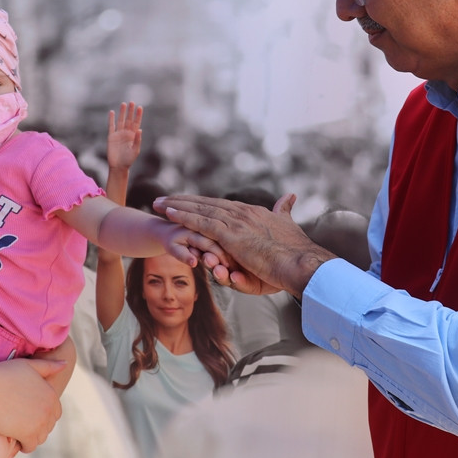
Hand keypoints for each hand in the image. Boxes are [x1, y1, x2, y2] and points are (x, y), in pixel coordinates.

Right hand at [0, 357, 63, 452]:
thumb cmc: (2, 376)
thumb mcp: (28, 365)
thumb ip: (48, 366)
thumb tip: (65, 363)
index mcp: (51, 394)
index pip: (56, 412)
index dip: (44, 414)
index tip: (31, 414)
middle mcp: (49, 410)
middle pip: (48, 426)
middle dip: (38, 426)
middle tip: (23, 425)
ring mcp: (39, 423)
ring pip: (41, 437)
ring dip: (32, 437)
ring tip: (18, 432)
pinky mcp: (27, 435)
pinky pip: (30, 447)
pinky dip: (24, 446)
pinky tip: (15, 441)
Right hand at [107, 102, 142, 171]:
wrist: (118, 166)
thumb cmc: (129, 160)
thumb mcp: (135, 150)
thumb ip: (137, 140)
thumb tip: (140, 130)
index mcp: (133, 136)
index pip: (136, 123)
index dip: (138, 115)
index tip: (140, 107)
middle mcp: (126, 133)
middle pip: (129, 119)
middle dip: (130, 111)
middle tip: (132, 102)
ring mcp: (119, 134)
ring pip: (121, 120)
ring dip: (122, 113)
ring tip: (124, 104)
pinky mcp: (111, 137)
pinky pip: (111, 126)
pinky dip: (111, 119)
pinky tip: (112, 112)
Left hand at [155, 193, 334, 297]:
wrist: (300, 261)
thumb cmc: (296, 251)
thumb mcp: (287, 225)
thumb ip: (284, 210)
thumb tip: (290, 196)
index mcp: (251, 212)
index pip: (220, 205)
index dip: (200, 203)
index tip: (184, 201)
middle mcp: (241, 212)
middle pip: (205, 204)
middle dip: (182, 202)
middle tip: (162, 200)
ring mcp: (235, 222)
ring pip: (199, 210)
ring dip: (176, 206)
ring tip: (157, 204)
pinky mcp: (230, 235)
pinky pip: (201, 223)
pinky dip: (184, 216)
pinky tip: (168, 213)